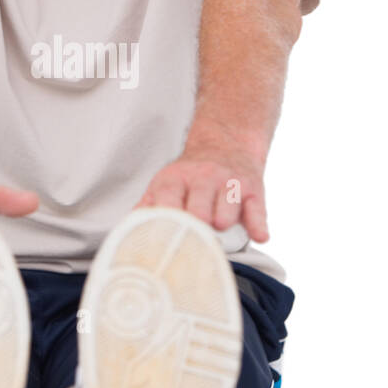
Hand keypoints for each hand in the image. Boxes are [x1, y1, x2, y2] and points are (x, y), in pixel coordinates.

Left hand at [135, 139, 267, 240]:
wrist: (225, 144)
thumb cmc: (191, 176)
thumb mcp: (165, 183)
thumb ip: (147, 207)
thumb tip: (128, 234)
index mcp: (175, 179)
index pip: (167, 201)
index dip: (167, 222)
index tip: (165, 243)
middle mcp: (203, 178)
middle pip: (199, 208)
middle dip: (196, 227)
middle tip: (192, 244)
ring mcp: (229, 182)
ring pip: (227, 206)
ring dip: (224, 223)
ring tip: (218, 230)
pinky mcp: (253, 189)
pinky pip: (257, 208)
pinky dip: (258, 224)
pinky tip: (259, 236)